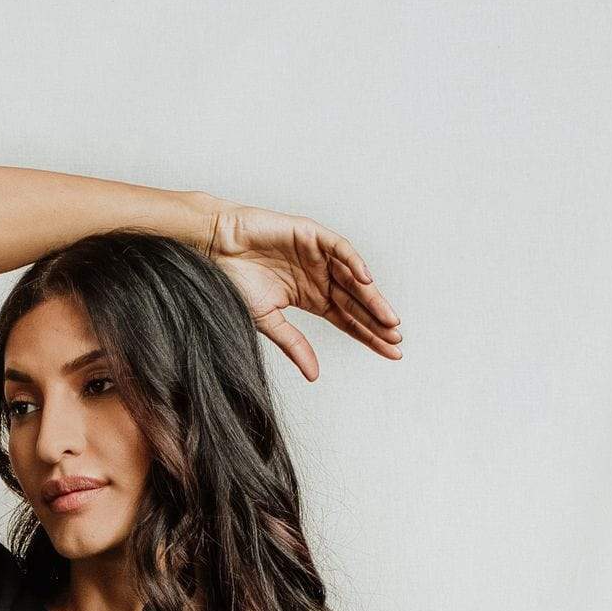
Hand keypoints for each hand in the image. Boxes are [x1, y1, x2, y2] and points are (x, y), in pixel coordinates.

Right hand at [188, 200, 402, 380]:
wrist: (214, 250)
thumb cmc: (235, 282)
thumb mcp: (268, 322)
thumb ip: (294, 345)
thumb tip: (314, 375)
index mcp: (312, 299)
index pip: (348, 321)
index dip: (369, 336)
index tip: (391, 353)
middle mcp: (320, 278)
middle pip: (356, 303)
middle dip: (377, 321)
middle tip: (396, 340)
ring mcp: (318, 256)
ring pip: (354, 278)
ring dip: (372, 297)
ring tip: (388, 318)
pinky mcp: (311, 235)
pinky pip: (340, 249)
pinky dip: (354, 262)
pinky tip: (367, 280)